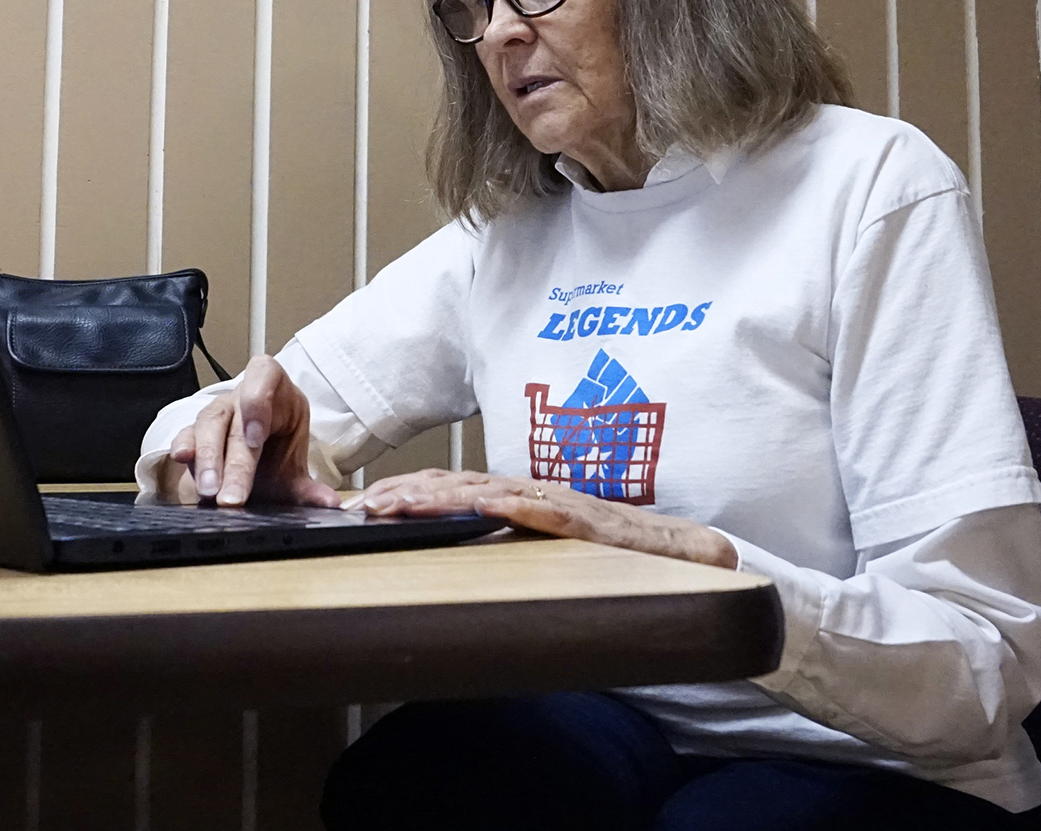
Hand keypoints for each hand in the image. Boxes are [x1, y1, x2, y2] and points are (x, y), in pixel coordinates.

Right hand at [167, 355, 339, 508]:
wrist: (255, 463)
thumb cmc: (275, 455)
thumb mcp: (294, 472)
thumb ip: (311, 490)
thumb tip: (331, 505)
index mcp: (277, 393)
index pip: (265, 375)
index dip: (258, 402)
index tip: (255, 439)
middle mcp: (243, 398)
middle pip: (236, 417)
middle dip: (234, 460)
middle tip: (233, 496)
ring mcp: (218, 412)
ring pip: (208, 424)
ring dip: (208, 459)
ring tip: (210, 490)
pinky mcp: (194, 432)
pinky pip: (185, 433)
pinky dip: (184, 446)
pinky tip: (183, 460)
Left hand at [352, 470, 738, 568]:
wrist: (682, 552)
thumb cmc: (613, 555)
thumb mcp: (544, 550)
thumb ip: (506, 545)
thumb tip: (458, 553)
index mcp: (519, 500)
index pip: (451, 490)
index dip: (406, 492)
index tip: (361, 505)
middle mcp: (532, 494)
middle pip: (455, 485)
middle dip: (403, 492)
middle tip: (358, 505)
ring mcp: (556, 503)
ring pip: (485, 492)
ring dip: (434, 497)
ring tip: (394, 505)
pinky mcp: (582, 521)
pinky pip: (538, 510)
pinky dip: (503, 507)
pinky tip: (473, 508)